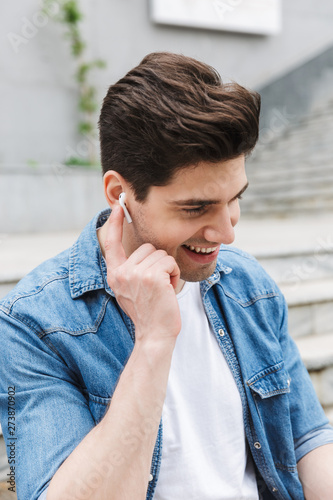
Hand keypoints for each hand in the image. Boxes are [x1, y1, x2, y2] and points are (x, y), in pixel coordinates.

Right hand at [104, 205, 181, 343]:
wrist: (155, 334)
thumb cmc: (149, 312)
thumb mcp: (131, 289)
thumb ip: (131, 269)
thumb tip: (143, 251)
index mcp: (114, 275)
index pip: (111, 244)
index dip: (114, 224)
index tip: (117, 206)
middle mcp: (121, 273)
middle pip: (147, 247)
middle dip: (158, 263)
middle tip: (157, 286)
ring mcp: (135, 274)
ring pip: (161, 254)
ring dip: (168, 269)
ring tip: (162, 289)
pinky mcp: (152, 276)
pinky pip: (169, 262)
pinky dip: (174, 274)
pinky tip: (168, 290)